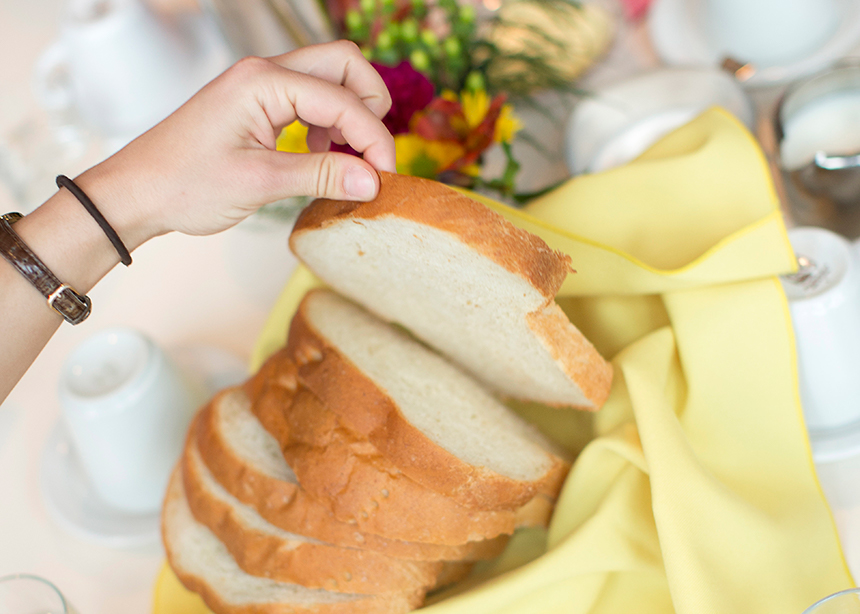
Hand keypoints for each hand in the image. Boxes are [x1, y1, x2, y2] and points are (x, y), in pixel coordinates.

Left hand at [77, 41, 395, 247]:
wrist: (138, 192)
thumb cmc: (185, 184)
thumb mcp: (260, 183)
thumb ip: (321, 175)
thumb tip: (373, 181)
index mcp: (263, 82)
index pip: (343, 100)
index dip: (373, 138)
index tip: (384, 177)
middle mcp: (264, 73)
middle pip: (344, 65)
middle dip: (370, 106)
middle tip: (373, 154)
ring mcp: (261, 85)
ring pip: (330, 78)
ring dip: (350, 114)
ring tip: (346, 160)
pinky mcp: (258, 103)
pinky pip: (310, 98)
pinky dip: (328, 123)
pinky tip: (319, 154)